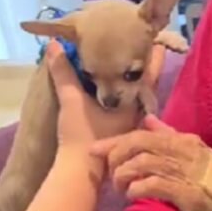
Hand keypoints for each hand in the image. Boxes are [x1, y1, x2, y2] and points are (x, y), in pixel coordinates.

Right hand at [45, 41, 164, 150]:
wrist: (78, 172)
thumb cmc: (82, 135)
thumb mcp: (72, 100)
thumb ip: (63, 72)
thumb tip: (53, 43)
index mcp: (133, 102)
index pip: (150, 73)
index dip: (154, 55)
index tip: (158, 38)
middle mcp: (135, 112)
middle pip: (142, 83)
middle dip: (140, 65)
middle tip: (139, 42)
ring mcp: (126, 124)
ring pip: (132, 95)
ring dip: (127, 79)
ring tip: (123, 58)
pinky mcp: (115, 132)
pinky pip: (121, 106)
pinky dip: (116, 92)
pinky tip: (106, 85)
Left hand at [91, 115, 211, 210]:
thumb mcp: (195, 160)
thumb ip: (170, 138)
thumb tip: (147, 120)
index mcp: (188, 141)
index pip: (143, 133)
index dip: (116, 141)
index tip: (96, 150)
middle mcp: (188, 151)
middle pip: (138, 143)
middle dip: (115, 155)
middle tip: (109, 173)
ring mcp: (188, 171)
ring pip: (140, 162)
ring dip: (123, 175)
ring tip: (120, 188)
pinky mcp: (187, 193)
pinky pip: (150, 184)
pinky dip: (136, 188)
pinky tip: (132, 196)